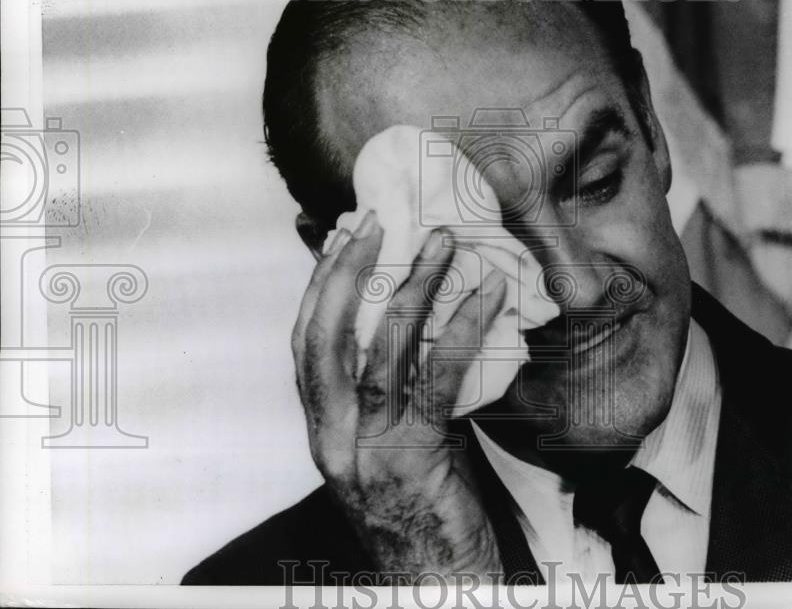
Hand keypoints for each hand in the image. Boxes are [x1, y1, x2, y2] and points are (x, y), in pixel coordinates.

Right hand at [291, 211, 507, 577]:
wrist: (434, 582)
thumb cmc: (421, 507)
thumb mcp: (393, 440)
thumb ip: (392, 388)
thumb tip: (413, 321)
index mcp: (323, 430)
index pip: (305, 344)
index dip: (320, 284)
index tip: (340, 234)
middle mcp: (333, 438)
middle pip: (323, 340)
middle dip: (346, 272)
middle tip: (375, 220)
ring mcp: (369, 451)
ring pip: (378, 354)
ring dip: (410, 289)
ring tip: (440, 242)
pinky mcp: (415, 461)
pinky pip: (436, 382)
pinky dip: (460, 331)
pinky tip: (485, 296)